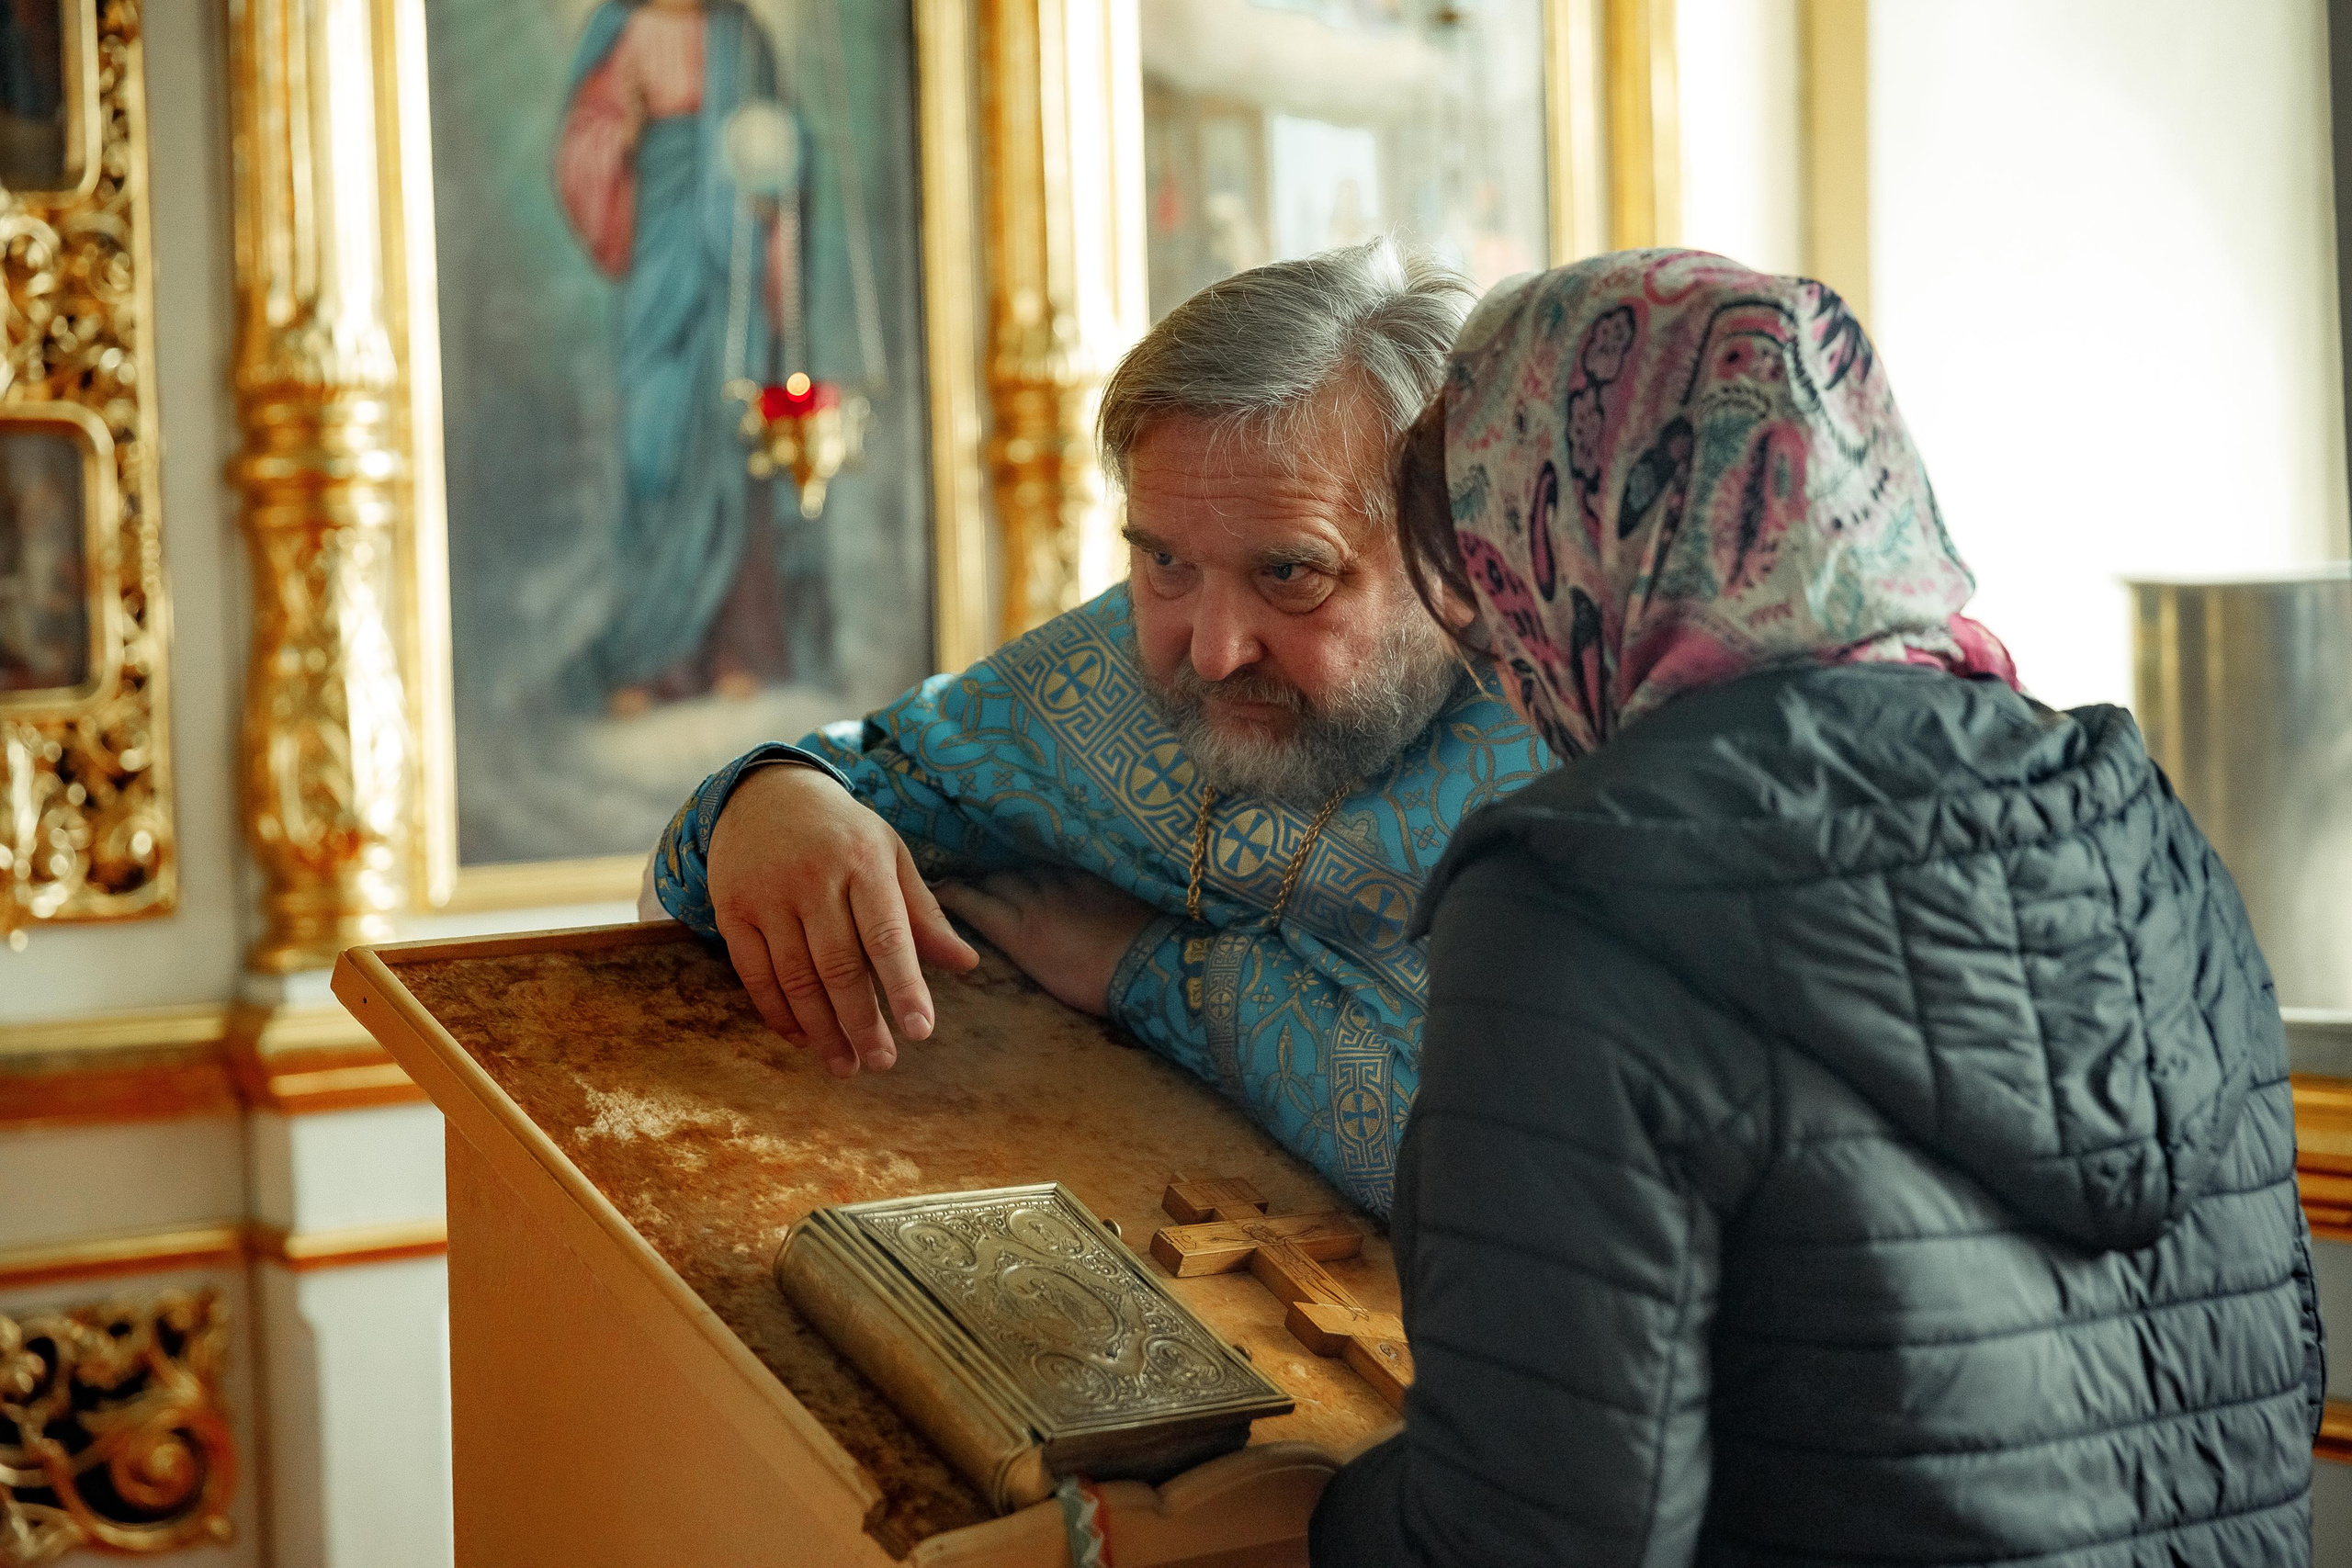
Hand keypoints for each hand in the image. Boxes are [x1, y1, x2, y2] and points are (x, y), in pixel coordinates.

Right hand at [707, 764, 978, 1076]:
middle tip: (883, 1062)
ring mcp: (768, 895)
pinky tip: (803, 1039)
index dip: (905, 987)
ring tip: (846, 1065)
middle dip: (862, 1022)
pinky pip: (754, 974)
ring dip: (822, 1030)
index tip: (922, 1031)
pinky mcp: (731, 910)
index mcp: (863, 863)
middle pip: (839, 966)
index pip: (887, 935)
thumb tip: (967, 965)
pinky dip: (779, 1014)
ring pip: (796, 978)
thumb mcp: (890, 856)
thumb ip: (924, 913)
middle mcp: (814, 879)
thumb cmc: (844, 833)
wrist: (766, 792)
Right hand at [934, 867, 1158, 1017]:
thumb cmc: (1096, 984)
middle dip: (975, 881)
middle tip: (963, 884)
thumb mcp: (1045, 975)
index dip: (950, 893)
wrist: (1148, 962)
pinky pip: (1054, 864)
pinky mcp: (1089, 874)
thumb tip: (1007, 937)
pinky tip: (1041, 871)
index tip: (936, 890)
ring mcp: (1062, 881)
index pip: (971, 900)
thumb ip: (1020, 948)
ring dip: (1007, 873)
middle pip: (994, 880)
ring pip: (1023, 870)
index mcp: (1018, 929)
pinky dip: (1040, 868)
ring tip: (1000, 878)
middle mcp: (1033, 898)